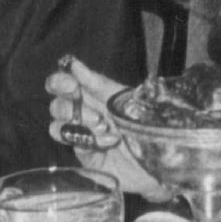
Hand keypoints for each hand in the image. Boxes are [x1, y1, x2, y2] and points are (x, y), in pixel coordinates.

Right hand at [45, 56, 171, 199]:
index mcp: (94, 95)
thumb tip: (74, 64)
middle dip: (68, 106)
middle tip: (94, 114)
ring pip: (57, 126)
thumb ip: (98, 84)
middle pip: (57, 105)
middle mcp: (85, 114)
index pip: (64, 83)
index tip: (70, 85)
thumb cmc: (148, 123)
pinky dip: (89, 141)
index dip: (59, 81)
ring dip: (78, 124)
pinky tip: (108, 141)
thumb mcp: (125, 99)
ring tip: (102, 126)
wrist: (163, 154)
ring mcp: (84, 136)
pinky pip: (75, 147)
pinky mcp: (87, 157)